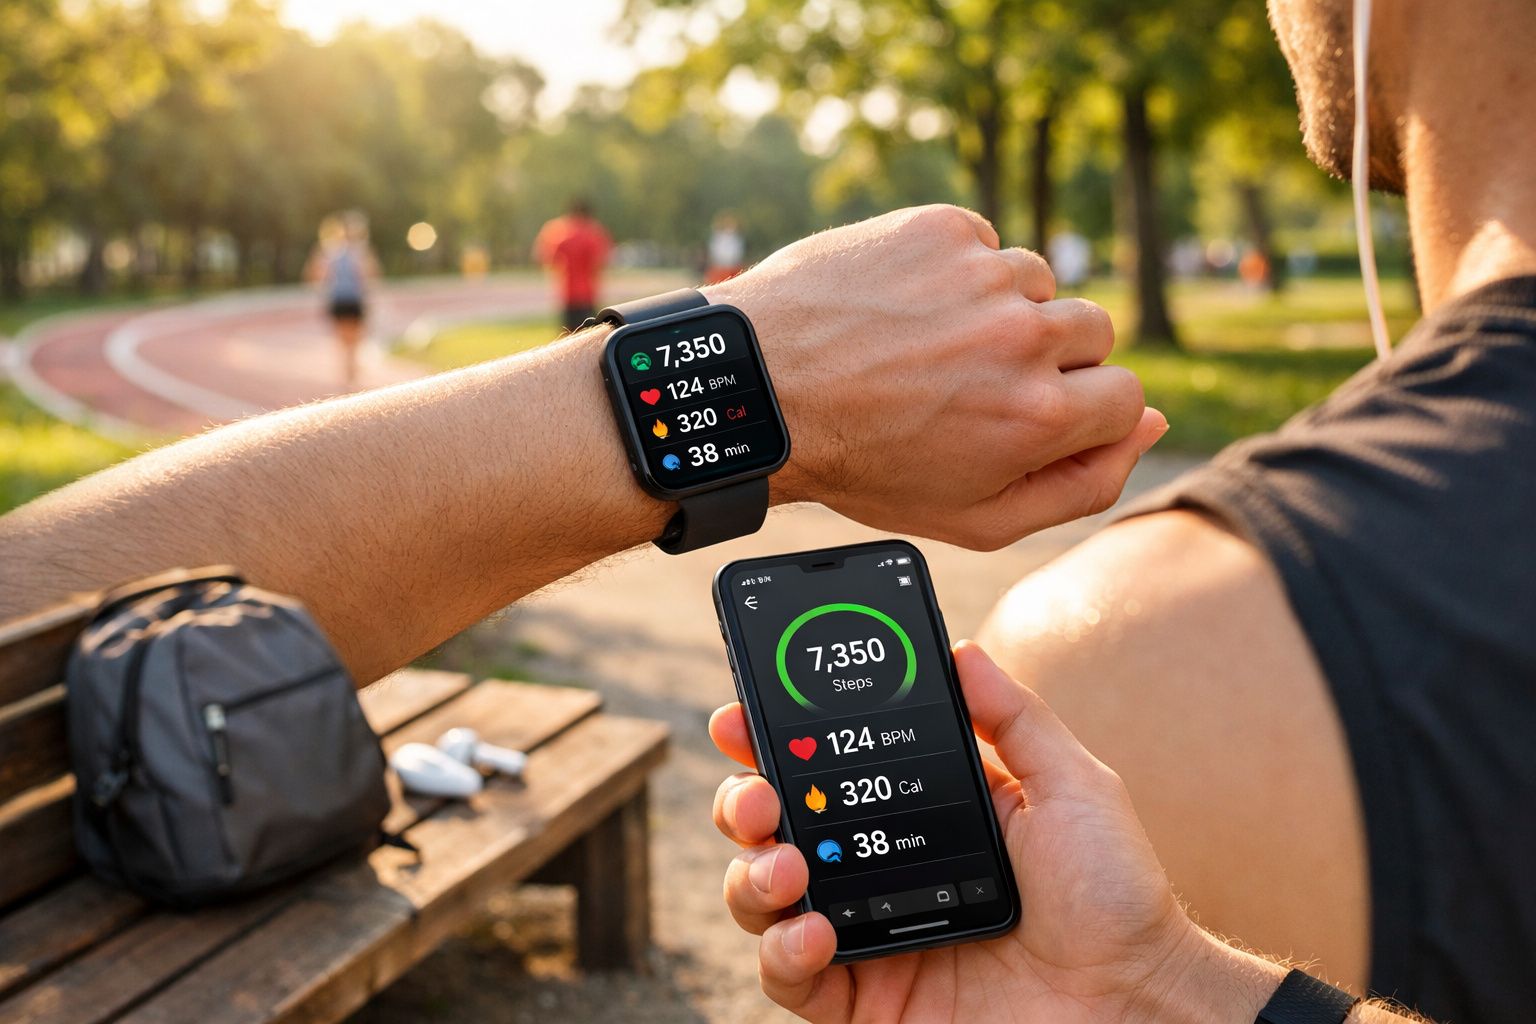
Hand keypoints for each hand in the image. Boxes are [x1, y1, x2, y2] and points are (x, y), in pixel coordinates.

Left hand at [702, 206, 1165, 548]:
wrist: (761, 393)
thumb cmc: (864, 464)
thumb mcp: (976, 517)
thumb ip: (1083, 483)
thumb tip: (1154, 422)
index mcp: (1040, 415)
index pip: (1126, 397)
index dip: (1077, 412)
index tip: (1024, 416)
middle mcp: (1023, 337)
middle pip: (1092, 333)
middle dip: (1045, 359)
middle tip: (968, 383)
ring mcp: (981, 275)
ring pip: (1036, 283)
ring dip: (999, 311)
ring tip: (926, 346)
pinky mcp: (939, 229)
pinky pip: (982, 245)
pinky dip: (953, 273)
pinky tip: (904, 308)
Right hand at [709, 641, 1286, 1022]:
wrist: (1134, 999)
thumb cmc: (1114, 896)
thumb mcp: (1070, 786)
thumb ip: (1014, 717)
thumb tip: (960, 649)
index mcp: (917, 812)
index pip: (826, 766)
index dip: (773, 739)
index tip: (740, 716)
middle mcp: (878, 868)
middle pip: (776, 827)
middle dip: (745, 801)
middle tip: (761, 795)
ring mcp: (867, 933)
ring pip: (762, 898)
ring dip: (753, 873)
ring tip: (788, 867)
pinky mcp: (865, 999)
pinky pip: (789, 978)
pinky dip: (782, 953)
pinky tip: (813, 932)